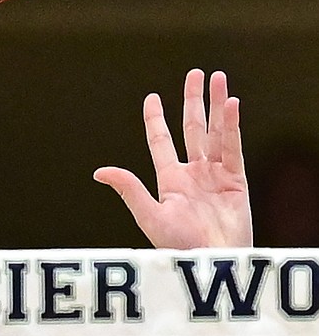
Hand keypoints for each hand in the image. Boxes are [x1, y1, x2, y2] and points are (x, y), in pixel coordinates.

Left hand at [94, 69, 250, 248]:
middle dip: (193, 101)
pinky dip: (231, 126)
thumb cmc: (178, 246)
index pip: (161, 143)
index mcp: (169, 181)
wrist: (211, 262)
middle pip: (192, 128)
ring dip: (215, 104)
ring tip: (217, 76)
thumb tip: (99, 171)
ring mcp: (215, 176)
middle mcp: (192, 174)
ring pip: (215, 132)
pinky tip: (230, 103)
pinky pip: (233, 147)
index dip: (156, 120)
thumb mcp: (150, 215)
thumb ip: (129, 190)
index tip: (152, 98)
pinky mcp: (236, 181)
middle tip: (196, 73)